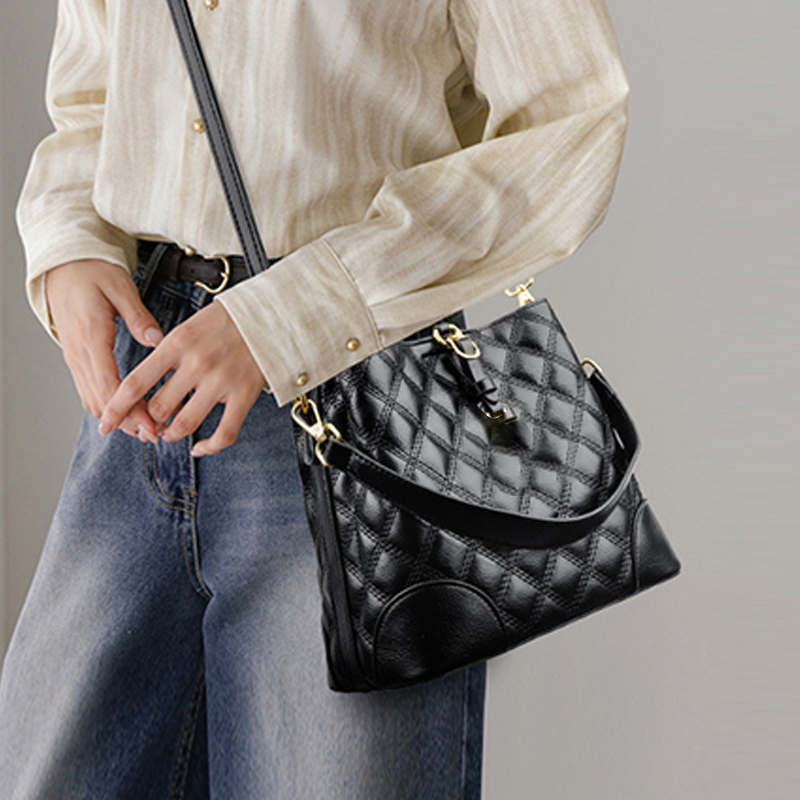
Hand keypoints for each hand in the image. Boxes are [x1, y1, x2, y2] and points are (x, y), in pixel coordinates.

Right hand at [45, 259, 163, 441]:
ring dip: (118, 418)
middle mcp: (79, 352)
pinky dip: (107, 406)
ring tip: (145, 430)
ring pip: (92, 399)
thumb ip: (139, 316)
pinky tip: (128, 413)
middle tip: (155, 435)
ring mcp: (75, 357)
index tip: (150, 424)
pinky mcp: (77, 358)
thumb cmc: (93, 272)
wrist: (64, 265)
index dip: (130, 410)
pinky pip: (89, 390)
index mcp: (91, 336)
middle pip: (101, 400)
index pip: (108, 385)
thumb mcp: (120, 287)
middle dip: (128, 421)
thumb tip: (157, 339)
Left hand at [99, 301, 267, 456]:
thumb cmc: (225, 321)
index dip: (116, 407)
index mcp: (177, 344)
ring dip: (171, 434)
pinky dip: (208, 446)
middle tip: (148, 423)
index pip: (136, 383)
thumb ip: (167, 356)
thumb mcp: (187, 328)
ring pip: (185, 423)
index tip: (105, 422)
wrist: (268, 315)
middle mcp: (197, 364)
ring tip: (169, 433)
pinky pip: (224, 433)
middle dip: (148, 421)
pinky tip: (200, 446)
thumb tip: (146, 388)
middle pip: (158, 408)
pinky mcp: (244, 395)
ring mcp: (221, 381)